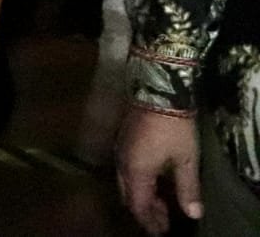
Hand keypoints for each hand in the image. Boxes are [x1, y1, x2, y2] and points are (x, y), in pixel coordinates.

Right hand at [117, 107, 201, 234]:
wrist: (158, 90)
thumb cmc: (173, 127)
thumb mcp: (186, 159)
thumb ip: (187, 188)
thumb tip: (192, 213)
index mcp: (136, 170)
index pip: (138, 204)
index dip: (149, 220)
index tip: (160, 231)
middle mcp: (123, 162)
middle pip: (128, 195)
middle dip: (144, 210)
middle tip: (162, 220)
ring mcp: (121, 149)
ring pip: (124, 182)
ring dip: (140, 195)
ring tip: (160, 202)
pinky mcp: (123, 139)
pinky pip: (125, 169)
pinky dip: (137, 181)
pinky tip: (151, 180)